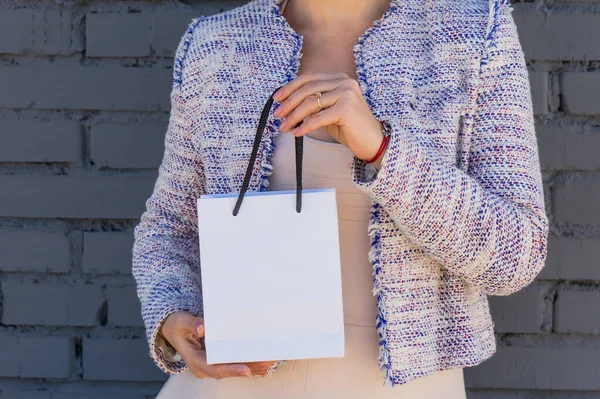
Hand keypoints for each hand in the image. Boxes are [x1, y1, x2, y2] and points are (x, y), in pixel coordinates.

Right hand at [160, 311, 275, 378]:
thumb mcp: (181, 321)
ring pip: (233, 368)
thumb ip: (192, 323)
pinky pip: (233, 363)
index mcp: (194, 360)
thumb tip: (202, 328)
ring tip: (268, 361)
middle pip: (227, 370)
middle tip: (266, 362)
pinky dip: (247, 363)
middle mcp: (204, 366)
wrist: (173, 328)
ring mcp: (211, 364)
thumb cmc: (178, 325)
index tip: (246, 370)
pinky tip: (261, 362)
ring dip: (251, 366)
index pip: (213, 368)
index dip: (230, 369)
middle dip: (247, 368)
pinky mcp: (217, 359)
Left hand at [273, 72, 385, 161]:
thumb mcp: (328, 111)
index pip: (309, 78)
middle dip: (289, 103)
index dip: (290, 87)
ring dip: (293, 116)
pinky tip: (297, 133)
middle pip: (308, 89)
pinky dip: (305, 126)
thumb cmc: (349, 127)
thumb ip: (313, 104)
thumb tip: (286, 104)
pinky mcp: (347, 109)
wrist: (372, 141)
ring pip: (311, 102)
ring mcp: (346, 94)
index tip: (276, 99)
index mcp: (339, 79)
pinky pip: (318, 117)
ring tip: (284, 127)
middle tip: (277, 115)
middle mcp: (344, 82)